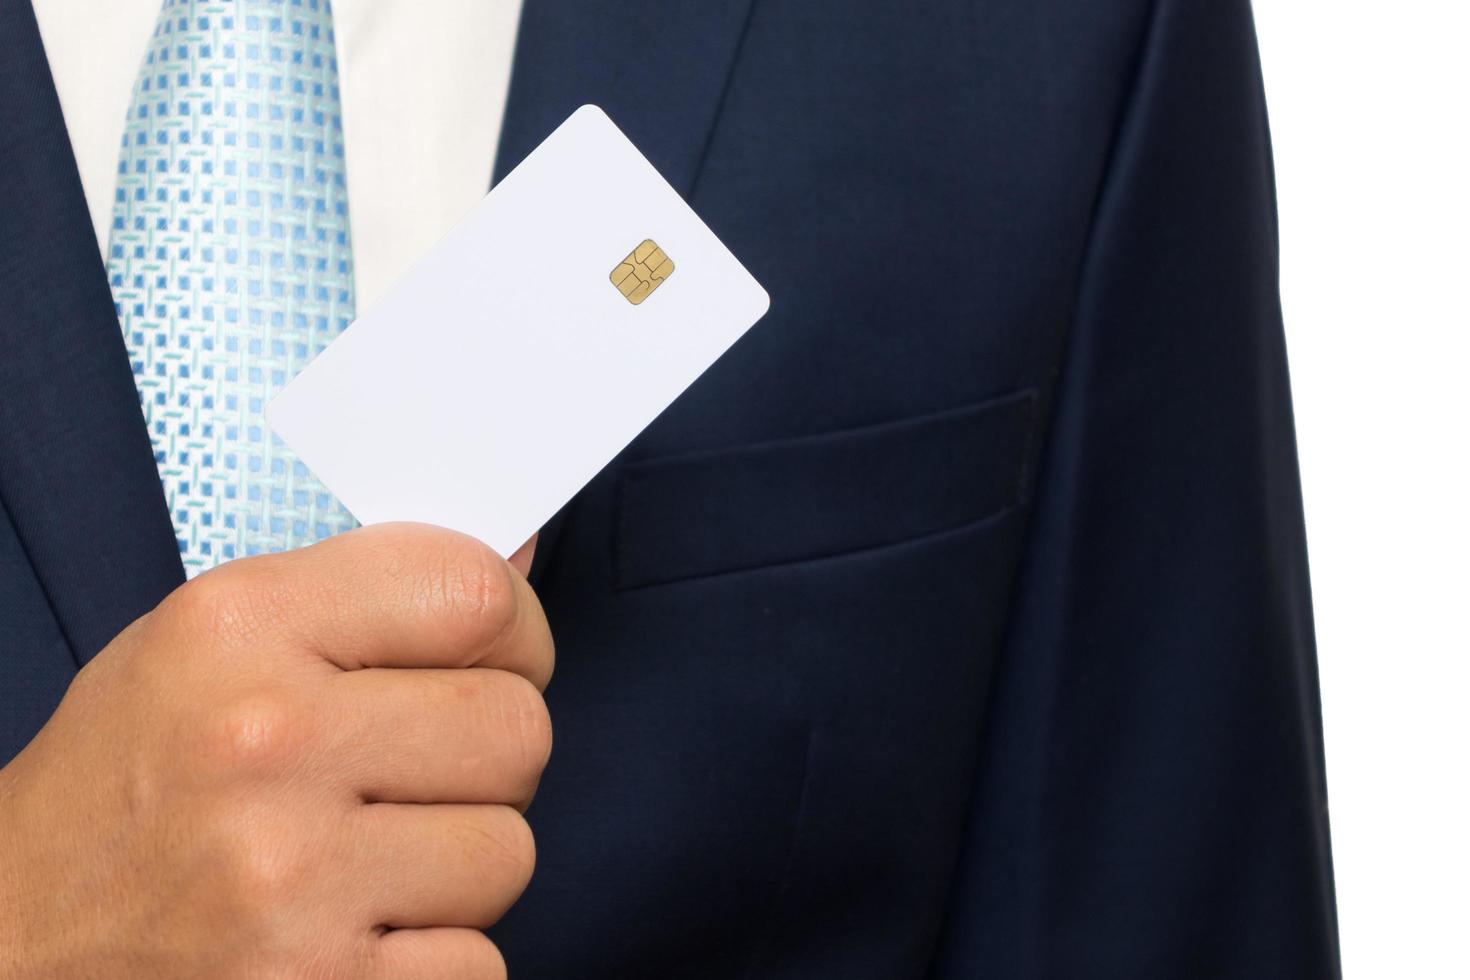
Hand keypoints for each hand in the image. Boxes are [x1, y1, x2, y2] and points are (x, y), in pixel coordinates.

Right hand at [0, 524, 552, 978]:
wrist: (12, 948)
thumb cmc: (127, 788)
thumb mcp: (209, 644)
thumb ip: (367, 595)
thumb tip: (519, 564)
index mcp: (239, 630)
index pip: (475, 593)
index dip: (515, 630)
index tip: (497, 657)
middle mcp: (266, 746)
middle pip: (516, 728)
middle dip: (486, 758)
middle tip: (412, 774)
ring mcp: (293, 882)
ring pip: (508, 852)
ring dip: (457, 865)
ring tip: (365, 860)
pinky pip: (478, 960)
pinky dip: (431, 956)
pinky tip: (350, 931)